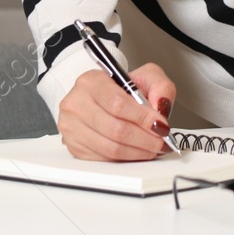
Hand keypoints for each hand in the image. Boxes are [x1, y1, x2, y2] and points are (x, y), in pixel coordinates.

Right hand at [57, 63, 177, 161]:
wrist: (101, 96)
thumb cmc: (122, 87)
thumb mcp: (145, 76)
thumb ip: (160, 86)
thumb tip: (161, 107)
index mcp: (91, 81)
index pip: (118, 104)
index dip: (143, 118)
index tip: (160, 125)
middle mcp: (76, 103)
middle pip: (115, 129)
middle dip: (145, 139)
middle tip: (161, 141)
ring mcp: (71, 126)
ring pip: (110, 147)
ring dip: (138, 151)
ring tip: (153, 148)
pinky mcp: (74, 146)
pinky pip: (104, 158)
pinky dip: (126, 158)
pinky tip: (137, 151)